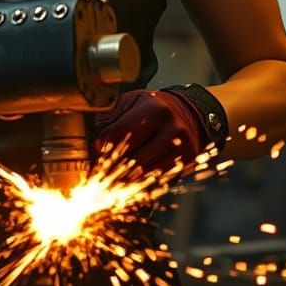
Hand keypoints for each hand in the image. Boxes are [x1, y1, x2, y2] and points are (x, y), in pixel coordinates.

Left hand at [94, 88, 217, 176]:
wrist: (185, 112)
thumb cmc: (150, 109)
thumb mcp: (129, 103)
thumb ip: (109, 119)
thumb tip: (98, 146)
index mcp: (154, 109)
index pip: (118, 135)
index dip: (103, 145)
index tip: (98, 149)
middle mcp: (172, 128)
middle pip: (132, 159)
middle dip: (113, 166)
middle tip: (102, 170)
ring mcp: (183, 146)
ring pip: (145, 173)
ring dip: (126, 178)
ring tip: (115, 176)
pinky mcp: (188, 160)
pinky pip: (158, 179)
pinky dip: (142, 182)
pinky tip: (133, 179)